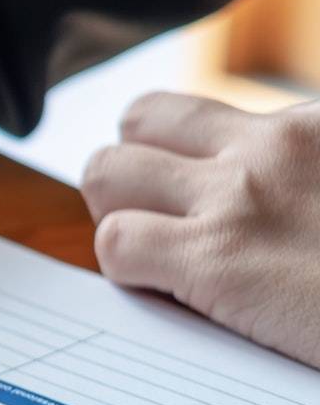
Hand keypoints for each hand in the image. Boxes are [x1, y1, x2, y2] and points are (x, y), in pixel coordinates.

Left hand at [80, 92, 319, 367]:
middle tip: (162, 217)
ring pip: (105, 171)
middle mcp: (274, 144)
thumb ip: (304, 181)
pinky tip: (168, 291)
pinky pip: (115, 241)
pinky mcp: (214, 259)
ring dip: (117, 210)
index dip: (190, 154)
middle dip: (136, 167)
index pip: (210, 112)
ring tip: (155, 249)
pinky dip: (126, 269)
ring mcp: (238, 198)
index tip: (205, 192)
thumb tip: (287, 212)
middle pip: (142, 119)